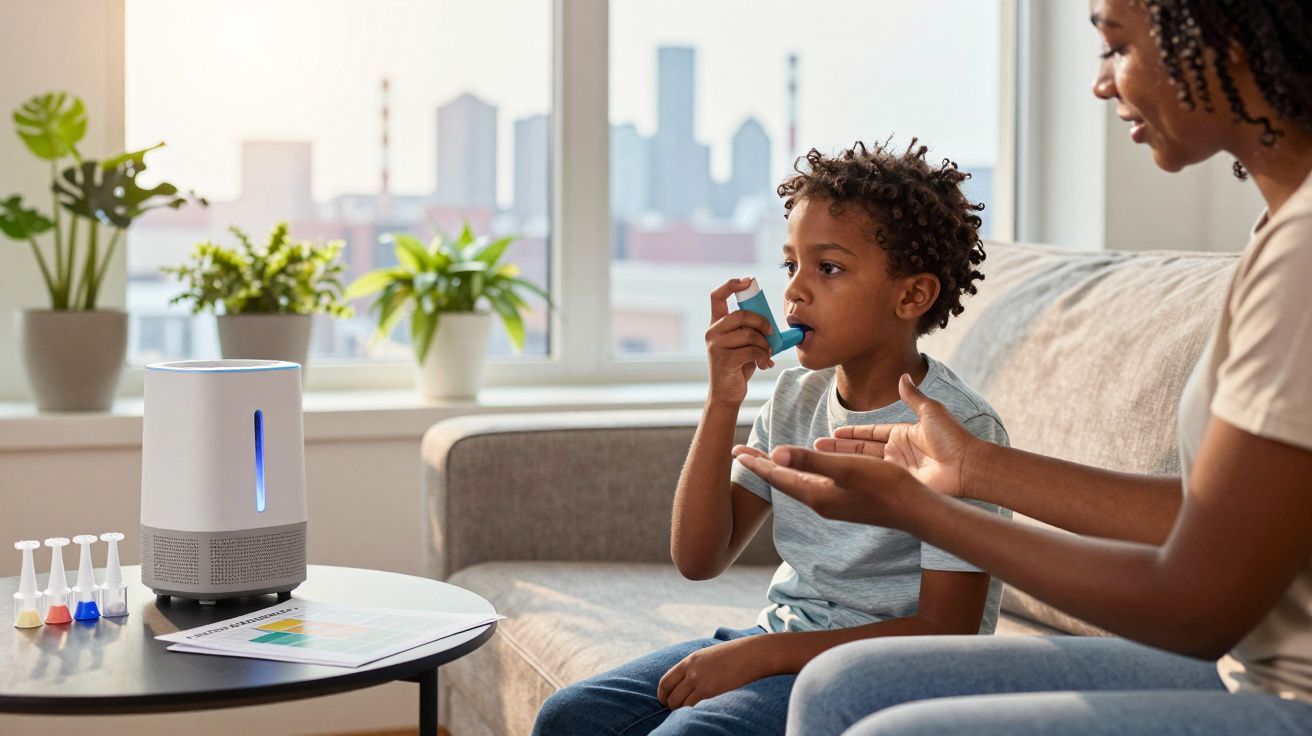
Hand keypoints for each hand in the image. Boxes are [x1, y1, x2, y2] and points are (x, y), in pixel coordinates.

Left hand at [657, 635, 773, 708]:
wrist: (751, 654)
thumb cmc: (733, 656)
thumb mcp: (708, 656)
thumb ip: (695, 667)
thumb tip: (687, 681)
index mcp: (689, 661)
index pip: (665, 682)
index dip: (662, 695)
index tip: (666, 701)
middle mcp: (691, 671)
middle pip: (670, 696)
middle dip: (670, 706)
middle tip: (677, 709)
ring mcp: (700, 681)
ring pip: (679, 704)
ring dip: (681, 710)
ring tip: (689, 711)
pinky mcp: (710, 691)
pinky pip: (692, 707)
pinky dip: (691, 712)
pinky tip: (698, 711)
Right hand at [705, 278, 773, 405]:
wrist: (727, 394)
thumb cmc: (738, 367)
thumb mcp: (743, 344)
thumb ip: (750, 330)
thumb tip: (772, 323)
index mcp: (716, 324)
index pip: (716, 296)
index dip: (731, 285)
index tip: (747, 281)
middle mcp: (712, 332)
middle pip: (741, 314)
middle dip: (762, 322)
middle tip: (771, 333)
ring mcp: (716, 346)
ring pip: (749, 334)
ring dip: (764, 344)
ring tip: (766, 354)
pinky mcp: (724, 359)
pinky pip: (751, 350)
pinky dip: (763, 357)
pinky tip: (763, 364)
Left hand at [731, 444, 924, 527]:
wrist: (916, 511)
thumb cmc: (885, 487)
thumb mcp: (846, 469)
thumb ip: (811, 461)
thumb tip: (775, 453)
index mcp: (816, 494)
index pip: (777, 476)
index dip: (755, 463)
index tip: (734, 451)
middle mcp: (819, 502)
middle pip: (782, 480)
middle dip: (760, 466)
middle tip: (739, 453)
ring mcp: (832, 504)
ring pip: (796, 483)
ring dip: (778, 469)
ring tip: (764, 459)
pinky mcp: (845, 501)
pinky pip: (811, 484)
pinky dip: (799, 473)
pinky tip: (802, 469)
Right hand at [812, 374, 977, 497]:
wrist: (967, 465)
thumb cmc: (952, 437)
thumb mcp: (930, 411)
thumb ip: (913, 396)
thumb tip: (903, 376)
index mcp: (903, 433)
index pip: (870, 432)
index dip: (852, 432)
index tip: (834, 432)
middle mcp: (897, 451)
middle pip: (862, 448)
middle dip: (840, 448)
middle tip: (816, 446)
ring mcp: (897, 469)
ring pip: (864, 463)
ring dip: (843, 460)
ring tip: (820, 459)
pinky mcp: (900, 483)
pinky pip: (874, 477)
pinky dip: (857, 475)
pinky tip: (839, 475)